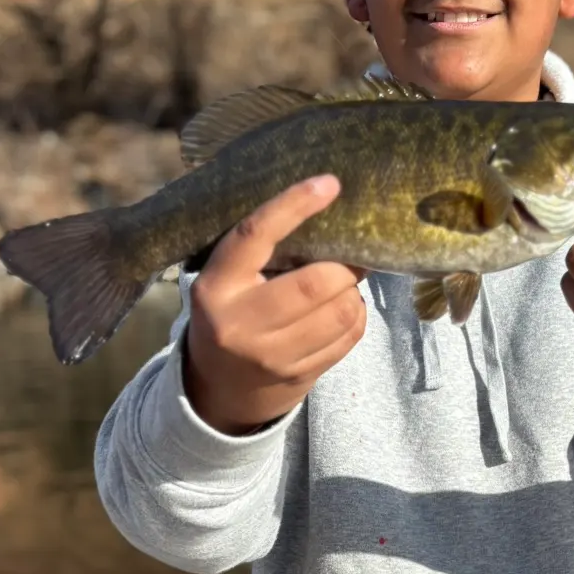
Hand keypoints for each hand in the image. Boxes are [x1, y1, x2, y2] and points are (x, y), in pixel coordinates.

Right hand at [184, 175, 366, 434]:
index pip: (255, 236)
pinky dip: (357, 316)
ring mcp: (271, 355)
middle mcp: (239, 323)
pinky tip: (343, 311)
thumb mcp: (226, 281)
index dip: (294, 206)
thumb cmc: (230, 314)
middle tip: (350, 256)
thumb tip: (325, 211)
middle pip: (315, 283)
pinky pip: (349, 337)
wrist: (221, 389)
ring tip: (343, 285)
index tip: (329, 184)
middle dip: (344, 265)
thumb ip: (260, 254)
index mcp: (216, 286)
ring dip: (353, 290)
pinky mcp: (298, 375)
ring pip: (341, 311)